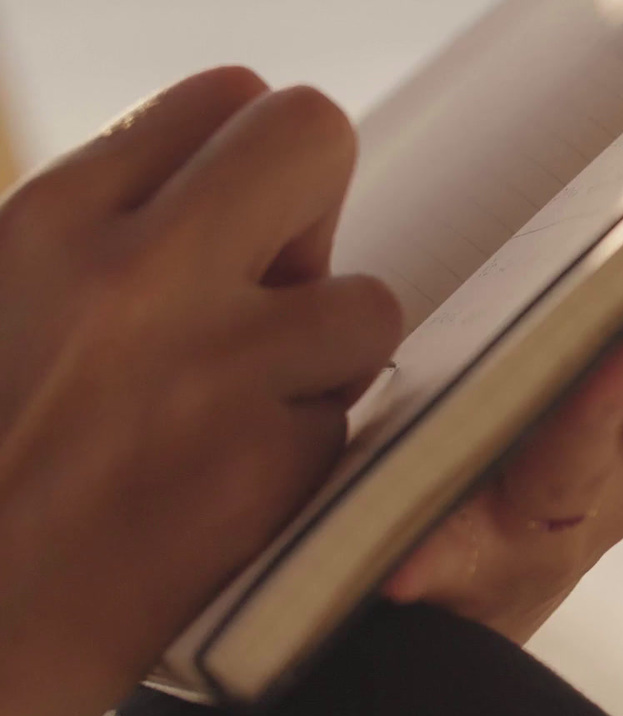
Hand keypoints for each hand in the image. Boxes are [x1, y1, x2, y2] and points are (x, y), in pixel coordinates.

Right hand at [0, 69, 398, 715]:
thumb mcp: (13, 299)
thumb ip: (114, 236)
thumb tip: (238, 192)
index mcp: (52, 220)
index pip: (226, 98)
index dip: (247, 160)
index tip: (232, 221)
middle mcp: (135, 272)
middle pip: (314, 138)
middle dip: (314, 208)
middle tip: (274, 284)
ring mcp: (212, 369)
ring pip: (368, 304)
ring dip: (326, 358)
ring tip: (243, 411)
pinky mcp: (268, 468)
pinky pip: (344, 425)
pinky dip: (304, 455)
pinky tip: (226, 491)